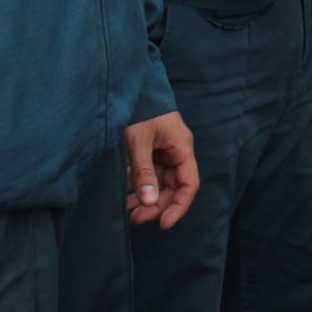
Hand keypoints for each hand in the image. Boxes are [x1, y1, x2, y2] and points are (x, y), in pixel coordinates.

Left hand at [124, 111, 197, 229]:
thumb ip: (143, 172)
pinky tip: (123, 195)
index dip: (178, 207)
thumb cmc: (138, 109)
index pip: (188, 185)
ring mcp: (161, 152)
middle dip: (156, 205)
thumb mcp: (138, 140)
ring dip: (145, 198)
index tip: (163, 224)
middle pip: (172, 188)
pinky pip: (146, 175)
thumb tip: (149, 202)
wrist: (127, 86)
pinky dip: (136, 187)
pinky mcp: (147, 152)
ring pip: (158, 184)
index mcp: (181, 147)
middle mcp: (174, 152)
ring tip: (127, 210)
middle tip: (135, 217)